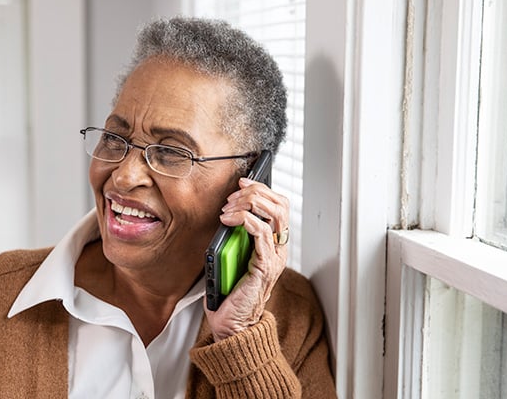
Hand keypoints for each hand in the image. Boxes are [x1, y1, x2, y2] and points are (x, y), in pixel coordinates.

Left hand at [205, 177, 289, 340]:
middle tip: (233, 196)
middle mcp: (278, 248)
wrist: (233, 324)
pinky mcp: (265, 266)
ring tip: (229, 208)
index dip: (262, 189)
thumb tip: (225, 213)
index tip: (242, 182)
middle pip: (280, 204)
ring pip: (275, 214)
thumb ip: (235, 236)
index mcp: (272, 244)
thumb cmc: (231, 294)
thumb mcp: (232, 256)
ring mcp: (274, 257)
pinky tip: (229, 220)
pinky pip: (261, 233)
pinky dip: (245, 220)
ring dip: (250, 203)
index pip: (278, 205)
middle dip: (255, 192)